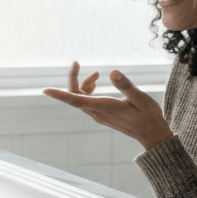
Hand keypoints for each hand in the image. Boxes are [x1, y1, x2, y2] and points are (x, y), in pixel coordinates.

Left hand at [42, 62, 171, 150]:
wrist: (152, 135)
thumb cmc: (148, 116)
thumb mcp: (140, 98)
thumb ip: (126, 85)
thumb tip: (112, 72)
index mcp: (103, 107)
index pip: (74, 100)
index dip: (59, 95)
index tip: (44, 90)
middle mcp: (96, 112)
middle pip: (74, 95)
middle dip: (72, 78)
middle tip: (76, 62)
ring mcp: (98, 115)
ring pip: (80, 98)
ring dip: (83, 84)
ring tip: (96, 74)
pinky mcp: (102, 115)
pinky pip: (86, 102)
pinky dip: (87, 91)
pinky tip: (96, 83)